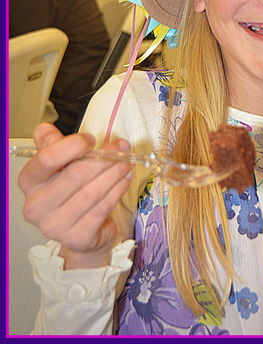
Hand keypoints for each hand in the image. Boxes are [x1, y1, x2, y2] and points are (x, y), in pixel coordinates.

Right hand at [18, 123, 133, 267]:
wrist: (83, 231)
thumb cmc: (72, 190)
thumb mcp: (62, 164)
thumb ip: (56, 144)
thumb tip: (45, 128)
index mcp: (29, 182)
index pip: (47, 159)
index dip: (72, 145)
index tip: (91, 139)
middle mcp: (36, 206)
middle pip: (76, 174)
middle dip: (104, 159)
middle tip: (122, 150)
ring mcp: (54, 226)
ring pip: (92, 192)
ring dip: (115, 173)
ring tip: (127, 163)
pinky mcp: (76, 238)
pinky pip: (102, 208)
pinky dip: (118, 190)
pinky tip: (125, 180)